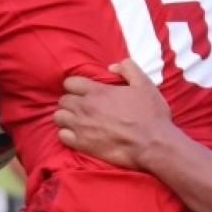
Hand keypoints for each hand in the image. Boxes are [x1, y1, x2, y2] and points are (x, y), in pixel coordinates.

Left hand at [56, 60, 172, 169]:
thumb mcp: (145, 84)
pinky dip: (67, 134)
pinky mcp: (82, 144)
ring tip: (77, 121)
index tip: (83, 91)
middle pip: (63, 100)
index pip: (70, 83)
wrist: (153, 144)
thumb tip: (112, 67)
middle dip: (71, 102)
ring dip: (66, 117)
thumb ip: (128, 69)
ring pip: (59, 117)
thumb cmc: (151, 114)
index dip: (76, 86)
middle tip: (82, 107)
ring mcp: (82, 126)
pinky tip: (77, 135)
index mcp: (98, 91)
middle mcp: (85, 107)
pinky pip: (62, 136)